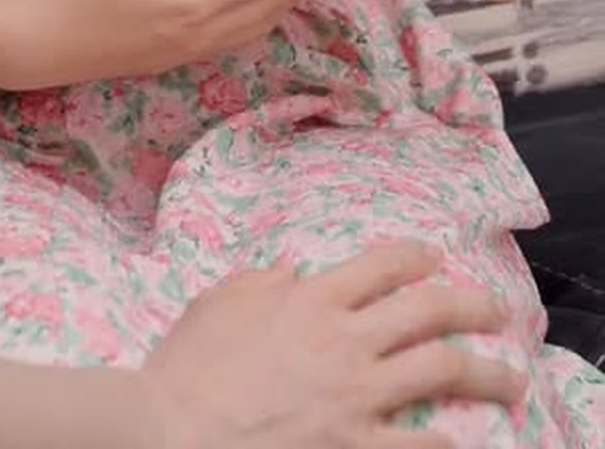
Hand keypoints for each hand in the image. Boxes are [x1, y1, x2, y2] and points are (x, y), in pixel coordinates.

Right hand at [142, 240, 523, 447]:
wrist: (173, 429)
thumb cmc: (190, 365)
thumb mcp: (221, 301)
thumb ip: (265, 283)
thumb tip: (295, 270)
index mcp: (312, 298)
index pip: (382, 265)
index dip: (415, 257)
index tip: (435, 257)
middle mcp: (345, 340)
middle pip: (428, 310)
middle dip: (471, 305)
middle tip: (496, 309)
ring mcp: (355, 396)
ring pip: (442, 370)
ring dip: (487, 372)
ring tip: (512, 377)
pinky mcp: (352, 447)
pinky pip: (415, 444)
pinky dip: (445, 443)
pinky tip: (463, 441)